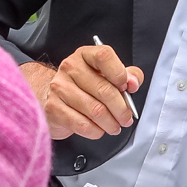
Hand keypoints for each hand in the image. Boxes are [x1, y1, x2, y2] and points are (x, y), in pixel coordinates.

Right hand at [19, 45, 144, 140]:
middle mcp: (70, 68)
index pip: (105, 56)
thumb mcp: (106, 74)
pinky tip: (99, 130)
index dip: (120, 74)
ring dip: (110, 123)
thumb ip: (126, 75)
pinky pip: (82, 124)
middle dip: (121, 109)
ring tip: (115, 126)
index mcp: (85, 55)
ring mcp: (60, 88)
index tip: (127, 88)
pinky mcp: (54, 108)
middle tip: (126, 118)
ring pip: (96, 110)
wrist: (52, 97)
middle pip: (104, 89)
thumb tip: (133, 82)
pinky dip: (96, 131)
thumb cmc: (83, 86)